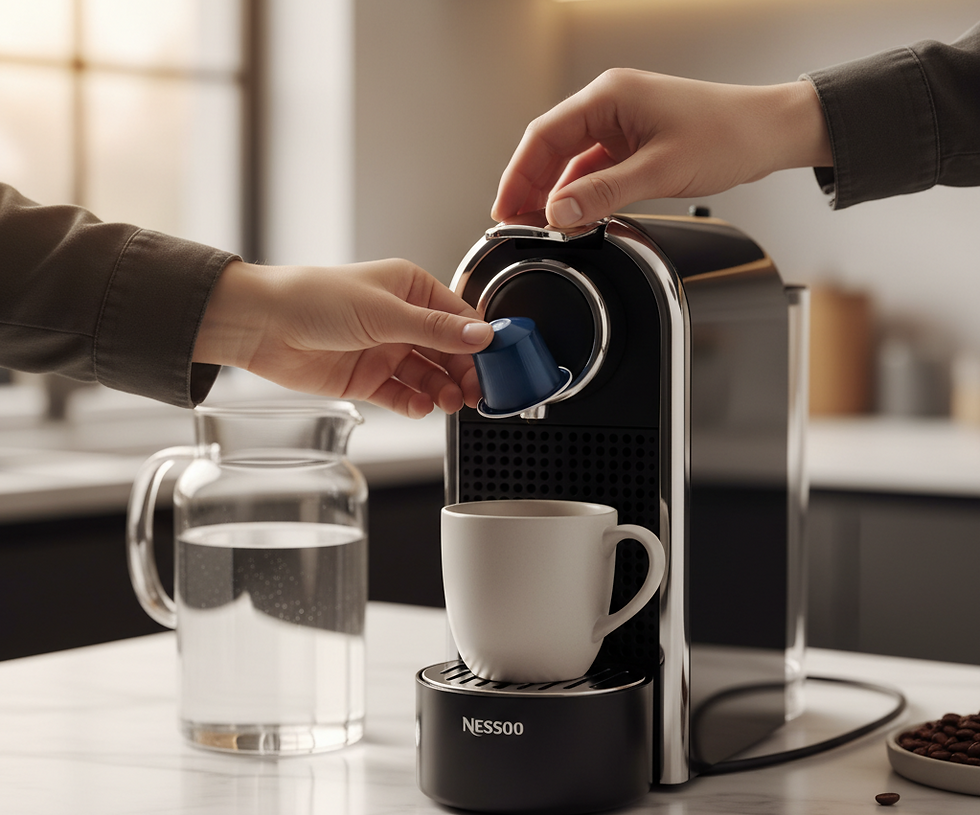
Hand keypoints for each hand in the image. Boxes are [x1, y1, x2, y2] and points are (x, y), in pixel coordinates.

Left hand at [194, 259, 492, 417]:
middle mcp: (400, 320)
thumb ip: (435, 330)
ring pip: (427, 376)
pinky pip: (401, 394)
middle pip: (446, 351)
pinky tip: (420, 407)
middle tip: (476, 393)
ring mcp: (384, 350)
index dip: (478, 343)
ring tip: (449, 402)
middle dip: (463, 373)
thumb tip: (481, 336)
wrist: (263, 325)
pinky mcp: (367, 378)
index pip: (458, 318)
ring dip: (441, 390)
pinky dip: (414, 403)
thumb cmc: (314, 299)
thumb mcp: (384, 312)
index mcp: (410, 289)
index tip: (496, 364)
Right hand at [491, 68, 831, 227]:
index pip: (543, 136)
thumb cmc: (727, 134)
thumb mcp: (659, 171)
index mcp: (609, 97)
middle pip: (551, 148)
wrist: (769, 134)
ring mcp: (622, 124)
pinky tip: (576, 215)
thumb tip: (557, 212)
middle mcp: (610, 105)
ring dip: (555, 193)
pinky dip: (581, 192)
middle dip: (530, 187)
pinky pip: (594, 168)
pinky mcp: (634, 143)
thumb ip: (603, 193)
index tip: (504, 209)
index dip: (517, 175)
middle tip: (516, 224)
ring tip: (541, 226)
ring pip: (571, 161)